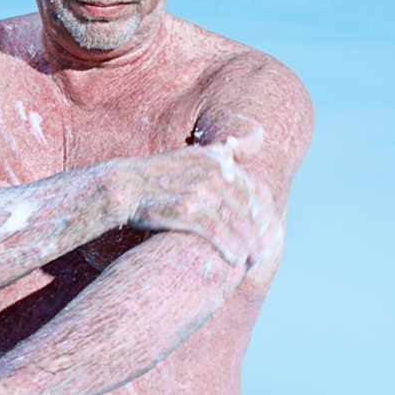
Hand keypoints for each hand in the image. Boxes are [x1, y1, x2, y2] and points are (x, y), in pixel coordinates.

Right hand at [120, 128, 279, 266]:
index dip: (267, 214)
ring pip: (236, 223)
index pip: (256, 190)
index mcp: (218, 161)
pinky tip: (235, 260)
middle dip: (260, 234)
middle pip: (249, 209)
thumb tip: (260, 134)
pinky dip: (229, 247)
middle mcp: (213, 175)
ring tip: (253, 260)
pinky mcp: (185, 211)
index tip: (270, 232)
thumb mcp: (195, 153)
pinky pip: (216, 233)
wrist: (124, 186)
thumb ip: (228, 149)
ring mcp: (199, 193)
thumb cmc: (159, 174)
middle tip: (264, 253)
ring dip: (248, 245)